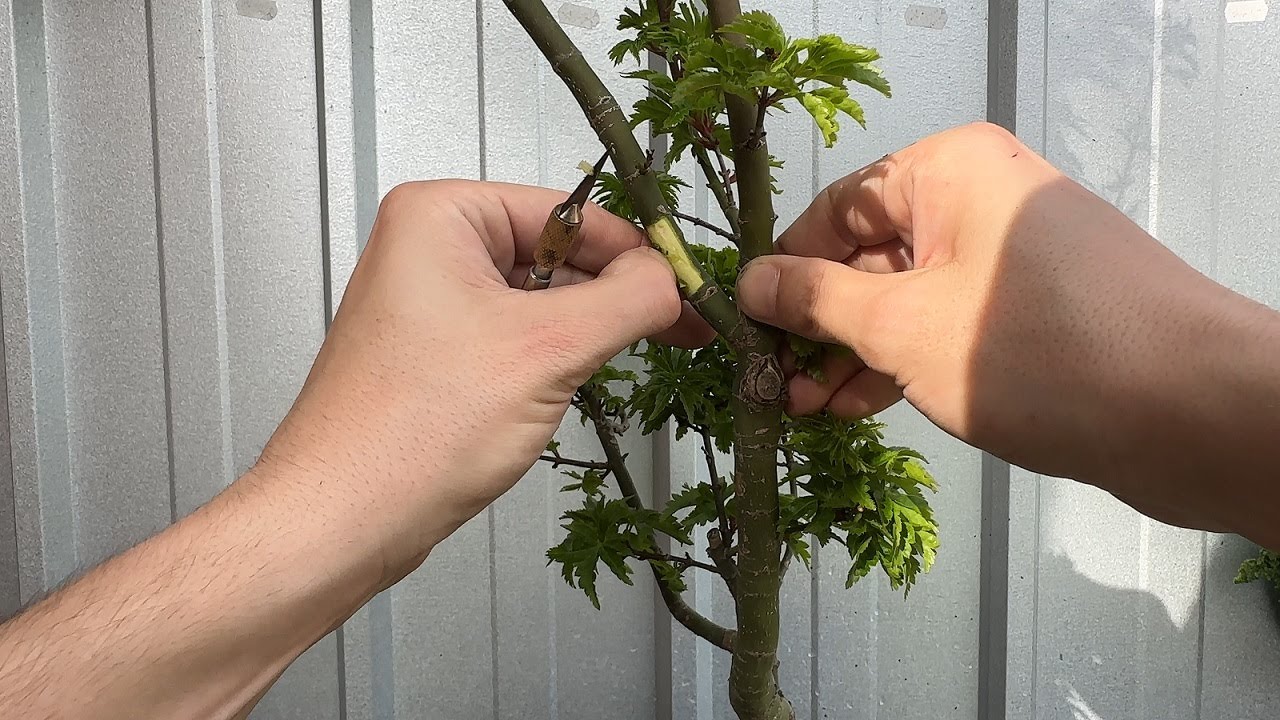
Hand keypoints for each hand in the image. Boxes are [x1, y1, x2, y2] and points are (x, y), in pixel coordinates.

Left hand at [255, 180, 710, 586]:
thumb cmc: (408, 434)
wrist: (343, 520)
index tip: (687, 285)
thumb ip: (626, 300)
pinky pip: (517, 338)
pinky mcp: (438, 355)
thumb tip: (670, 279)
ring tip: (622, 362)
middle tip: (679, 328)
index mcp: (441, 216)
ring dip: (586, 333)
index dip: (636, 253)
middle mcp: (429, 250)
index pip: (571, 211)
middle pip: (558, 254)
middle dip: (616, 296)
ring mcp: (431, 305)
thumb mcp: (547, 350)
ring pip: (542, 302)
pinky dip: (554, 360)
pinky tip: (572, 388)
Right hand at [736, 122, 1279, 541]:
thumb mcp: (900, 326)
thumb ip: (816, 302)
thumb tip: (748, 283)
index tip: (746, 328)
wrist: (1191, 411)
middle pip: (870, 256)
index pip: (836, 206)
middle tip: (775, 386)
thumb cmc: (1031, 349)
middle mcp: (979, 199)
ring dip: (852, 355)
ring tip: (807, 412)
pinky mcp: (1034, 313)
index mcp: (948, 170)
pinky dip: (902, 364)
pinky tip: (859, 409)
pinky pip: (946, 326)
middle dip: (817, 325)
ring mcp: (1010, 258)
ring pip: (907, 299)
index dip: (784, 268)